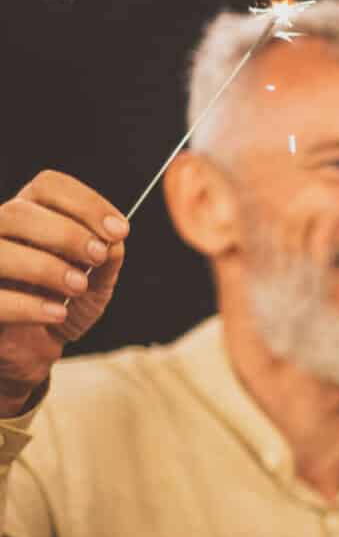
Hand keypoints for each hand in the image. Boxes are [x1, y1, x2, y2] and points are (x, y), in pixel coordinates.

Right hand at [0, 170, 127, 413]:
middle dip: (67, 233)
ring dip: (46, 266)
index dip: (86, 203)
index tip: (120, 231)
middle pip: (19, 212)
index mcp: (30, 215)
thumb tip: (114, 241)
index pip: (49, 187)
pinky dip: (27, 304)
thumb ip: (106, 262)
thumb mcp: (95, 285)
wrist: (33, 350)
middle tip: (98, 256)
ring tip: (78, 286)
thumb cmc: (61, 305)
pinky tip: (56, 313)